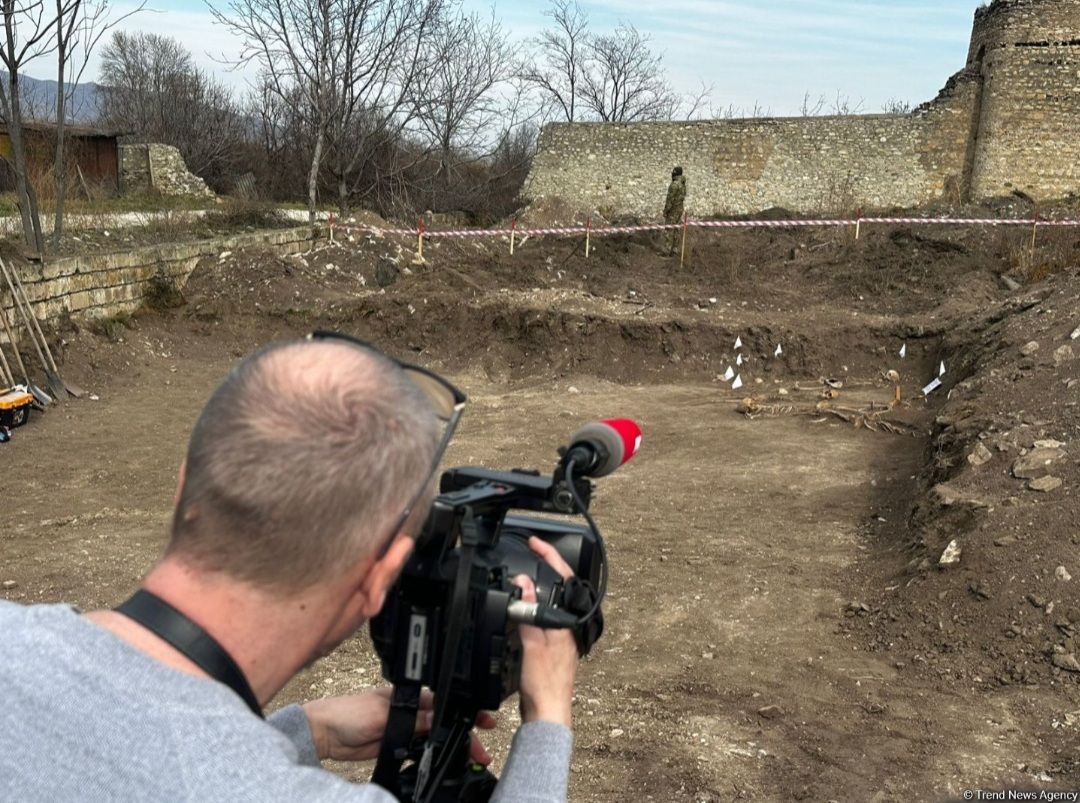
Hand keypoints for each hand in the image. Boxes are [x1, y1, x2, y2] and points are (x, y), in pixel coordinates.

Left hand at [302, 689, 495, 763]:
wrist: (325, 734)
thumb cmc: (347, 713)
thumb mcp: (383, 713)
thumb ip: (412, 719)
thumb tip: (436, 721)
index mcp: (410, 696)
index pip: (444, 703)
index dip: (464, 713)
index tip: (484, 721)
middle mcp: (411, 712)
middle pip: (444, 724)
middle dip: (464, 736)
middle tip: (481, 751)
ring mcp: (405, 730)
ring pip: (436, 740)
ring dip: (451, 748)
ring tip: (469, 760)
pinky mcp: (397, 746)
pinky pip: (421, 752)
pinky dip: (433, 758)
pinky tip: (443, 764)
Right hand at [513, 537, 579, 728]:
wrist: (547, 715)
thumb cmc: (545, 686)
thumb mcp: (533, 644)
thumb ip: (529, 612)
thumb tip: (525, 584)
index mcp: (567, 624)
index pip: (562, 580)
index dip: (549, 557)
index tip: (535, 543)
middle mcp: (567, 629)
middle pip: (558, 589)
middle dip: (545, 568)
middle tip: (531, 551)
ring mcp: (560, 639)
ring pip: (549, 604)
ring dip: (538, 588)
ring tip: (526, 573)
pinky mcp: (550, 649)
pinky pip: (542, 619)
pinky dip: (532, 608)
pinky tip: (523, 610)